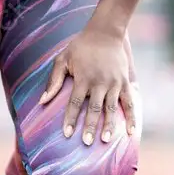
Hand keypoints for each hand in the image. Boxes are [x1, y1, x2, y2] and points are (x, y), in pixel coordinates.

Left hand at [39, 27, 136, 144]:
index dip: (71, 118)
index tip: (67, 133)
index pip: (75, 103)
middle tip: (87, 142)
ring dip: (109, 124)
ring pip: (111, 108)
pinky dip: (131, 117)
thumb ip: (53, 81)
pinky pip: (129, 102)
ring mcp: (114, 83)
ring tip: (105, 140)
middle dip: (90, 126)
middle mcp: (99, 82)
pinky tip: (131, 131)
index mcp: (83, 78)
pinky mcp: (124, 82)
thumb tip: (42, 101)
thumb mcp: (62, 59)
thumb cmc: (80, 47)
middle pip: (94, 108)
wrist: (105, 32)